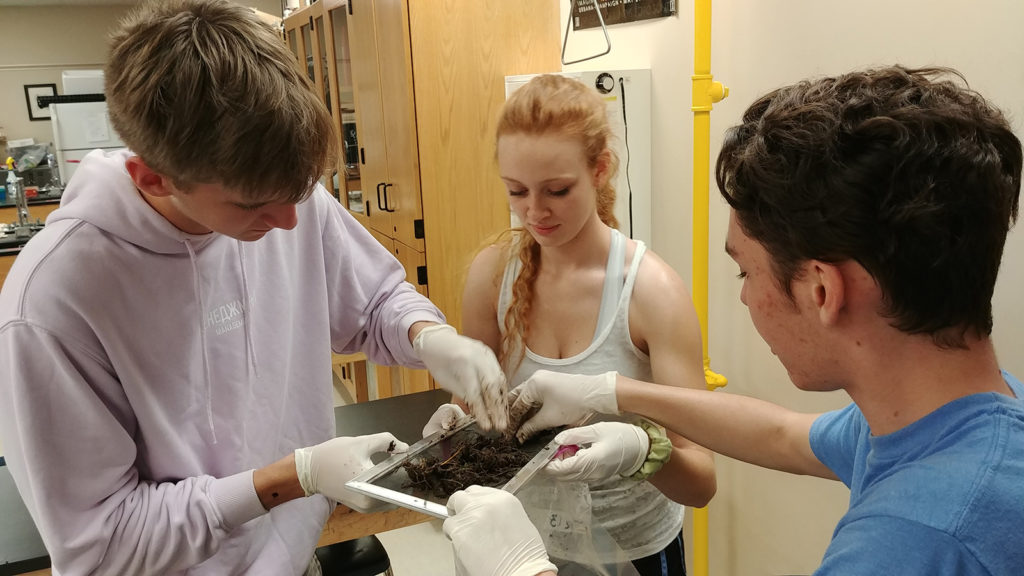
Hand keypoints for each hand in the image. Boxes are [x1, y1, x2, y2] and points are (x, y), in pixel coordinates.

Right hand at [294, 433, 408, 511]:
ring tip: (395, 464)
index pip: (401, 485)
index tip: (415, 460)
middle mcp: (369, 505)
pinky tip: (384, 472)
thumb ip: (387, 442)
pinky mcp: (361, 506)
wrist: (307, 469)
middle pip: (397, 491)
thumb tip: (403, 447)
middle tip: (404, 459)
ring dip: (393, 481)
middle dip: (402, 475)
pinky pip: (380, 495)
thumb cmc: (331, 456)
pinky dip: (383, 485)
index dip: (409, 471)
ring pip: (389, 494)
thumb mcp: (362, 442)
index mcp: (371, 492)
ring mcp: (365, 508)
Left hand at [413, 324, 507, 431]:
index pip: (476, 392)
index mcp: (463, 362)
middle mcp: (478, 356)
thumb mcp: (446, 381)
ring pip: (499, 380)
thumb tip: (478, 412)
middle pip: (492, 386)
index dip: (482, 411)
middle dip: (497, 408)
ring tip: (504, 419)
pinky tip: (503, 404)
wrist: (437, 339)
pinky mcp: (491, 355)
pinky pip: (499, 374)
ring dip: (502, 402)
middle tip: (501, 426)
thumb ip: (464, 394)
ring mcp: (487, 354)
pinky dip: (501, 391)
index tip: (486, 426)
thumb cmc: (438, 361)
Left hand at [444, 486, 556, 575]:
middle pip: (464, 496)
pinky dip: (452, 536)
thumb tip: (487, 517)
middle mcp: (487, 502)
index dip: (474, 503)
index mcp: (504, 499)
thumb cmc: (524, 556)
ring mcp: (472, 514)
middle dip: (462, 508)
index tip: (472, 509)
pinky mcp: (460, 529)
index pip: (479, 492)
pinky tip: (463, 546)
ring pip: (454, 510)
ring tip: (464, 537)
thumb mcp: (519, 523)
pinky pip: (448, 528)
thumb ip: (499, 514)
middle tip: (463, 520)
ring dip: (457, 523)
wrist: (521, 572)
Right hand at [509, 370, 618, 442]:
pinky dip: (533, 409)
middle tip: (510, 430)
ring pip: (528, 399)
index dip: (511, 422)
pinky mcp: (551, 385)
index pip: (515, 405)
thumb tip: (520, 434)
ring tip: (520, 428)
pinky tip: (531, 420)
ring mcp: (544, 380)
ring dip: (524, 413)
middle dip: (514, 416)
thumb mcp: (549, 418)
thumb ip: (531, 427)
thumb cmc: (573, 402)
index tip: (508, 434)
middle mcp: (535, 379)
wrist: (594, 394)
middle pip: (518, 399)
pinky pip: (537, 398)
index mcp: (532, 384)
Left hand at [544, 422, 647, 482]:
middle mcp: (590, 474)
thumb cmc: (621, 436)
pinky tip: (577, 452)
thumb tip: (556, 441)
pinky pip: (578, 476)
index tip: (544, 452)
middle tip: (558, 446)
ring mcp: (594, 478)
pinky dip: (572, 467)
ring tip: (569, 447)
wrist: (641, 448)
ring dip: (563, 465)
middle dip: (554, 463)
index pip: (561, 469)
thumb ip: (575, 435)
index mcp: (590, 462)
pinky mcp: (597, 478)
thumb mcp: (597, 430)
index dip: (548, 462)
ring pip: (569, 477)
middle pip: (562, 476)